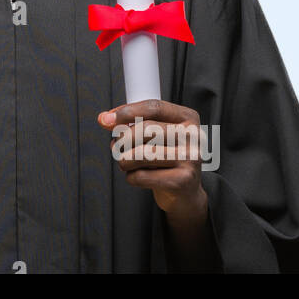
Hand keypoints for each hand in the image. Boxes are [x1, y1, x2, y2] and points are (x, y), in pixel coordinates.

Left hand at [97, 99, 207, 220]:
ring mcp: (190, 158)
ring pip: (141, 153)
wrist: (185, 192)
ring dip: (124, 160)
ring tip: (125, 162)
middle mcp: (193, 136)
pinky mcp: (183, 180)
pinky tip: (138, 176)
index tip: (106, 119)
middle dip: (122, 139)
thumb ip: (132, 122)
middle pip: (145, 129)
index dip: (126, 111)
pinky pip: (142, 176)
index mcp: (187, 117)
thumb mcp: (155, 135)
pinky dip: (131, 177)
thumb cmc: (166, 158)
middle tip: (116, 147)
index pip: (154, 107)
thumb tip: (105, 119)